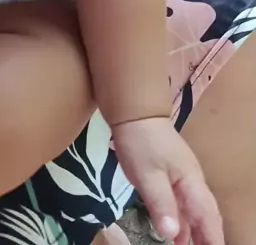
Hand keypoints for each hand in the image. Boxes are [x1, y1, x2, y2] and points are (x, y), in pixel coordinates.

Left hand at [112, 118, 223, 244]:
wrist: (134, 112)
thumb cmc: (141, 143)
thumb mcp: (147, 176)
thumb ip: (161, 204)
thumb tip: (172, 234)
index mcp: (191, 181)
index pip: (208, 216)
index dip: (212, 237)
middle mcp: (192, 180)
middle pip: (205, 214)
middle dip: (207, 236)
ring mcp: (182, 176)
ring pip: (194, 209)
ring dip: (195, 231)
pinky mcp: (170, 173)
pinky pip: (182, 202)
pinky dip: (182, 219)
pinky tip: (175, 231)